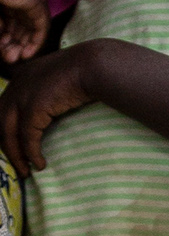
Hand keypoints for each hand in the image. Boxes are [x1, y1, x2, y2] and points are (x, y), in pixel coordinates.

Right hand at [0, 0, 50, 64]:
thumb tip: (1, 34)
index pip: (10, 22)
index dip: (5, 38)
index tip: (1, 50)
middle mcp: (20, 0)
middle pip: (21, 28)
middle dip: (13, 45)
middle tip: (8, 58)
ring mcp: (31, 1)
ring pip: (31, 29)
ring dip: (23, 46)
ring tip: (15, 58)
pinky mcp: (38, 5)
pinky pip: (42, 27)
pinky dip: (36, 41)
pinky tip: (27, 54)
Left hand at [1, 43, 96, 173]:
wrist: (92, 64)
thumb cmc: (86, 70)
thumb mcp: (59, 78)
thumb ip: (49, 90)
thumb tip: (53, 106)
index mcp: (21, 78)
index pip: (4, 109)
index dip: (7, 130)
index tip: (15, 147)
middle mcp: (16, 87)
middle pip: (1, 123)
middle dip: (8, 146)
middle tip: (18, 164)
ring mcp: (22, 97)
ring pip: (9, 133)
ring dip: (16, 155)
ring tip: (25, 171)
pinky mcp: (33, 109)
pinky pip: (27, 138)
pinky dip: (31, 154)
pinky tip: (40, 164)